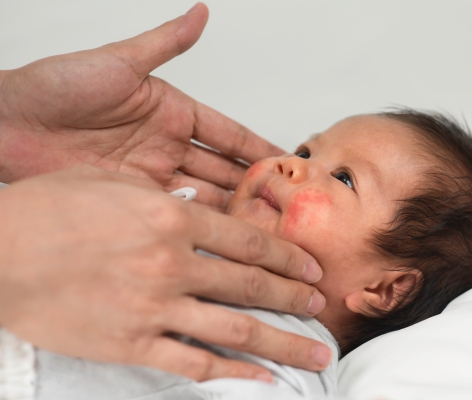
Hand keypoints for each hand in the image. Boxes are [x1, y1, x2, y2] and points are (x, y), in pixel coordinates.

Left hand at [0, 3, 278, 211]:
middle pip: (224, 169)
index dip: (259, 148)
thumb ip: (165, 43)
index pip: (229, 134)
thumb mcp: (119, 62)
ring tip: (265, 225)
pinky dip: (200, 223)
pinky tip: (223, 234)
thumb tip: (201, 13)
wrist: (4, 125)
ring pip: (206, 194)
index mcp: (172, 111)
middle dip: (255, 185)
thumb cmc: (55, 86)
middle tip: (287, 205)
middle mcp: (166, 145)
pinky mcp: (130, 199)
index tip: (290, 163)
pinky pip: (175, 211)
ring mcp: (150, 174)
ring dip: (234, 208)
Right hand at [0, 166, 329, 381]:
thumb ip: (160, 193)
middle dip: (294, 297)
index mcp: (171, 218)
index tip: (309, 268)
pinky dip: (233, 373)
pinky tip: (263, 378)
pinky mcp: (132, 343)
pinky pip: (194, 362)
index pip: (248, 240)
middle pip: (252, 284)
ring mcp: (155, 306)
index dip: (286, 256)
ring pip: (237, 328)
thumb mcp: (109, 182)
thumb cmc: (44, 212)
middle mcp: (172, 263)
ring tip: (316, 350)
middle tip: (321, 306)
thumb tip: (194, 200)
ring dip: (284, 340)